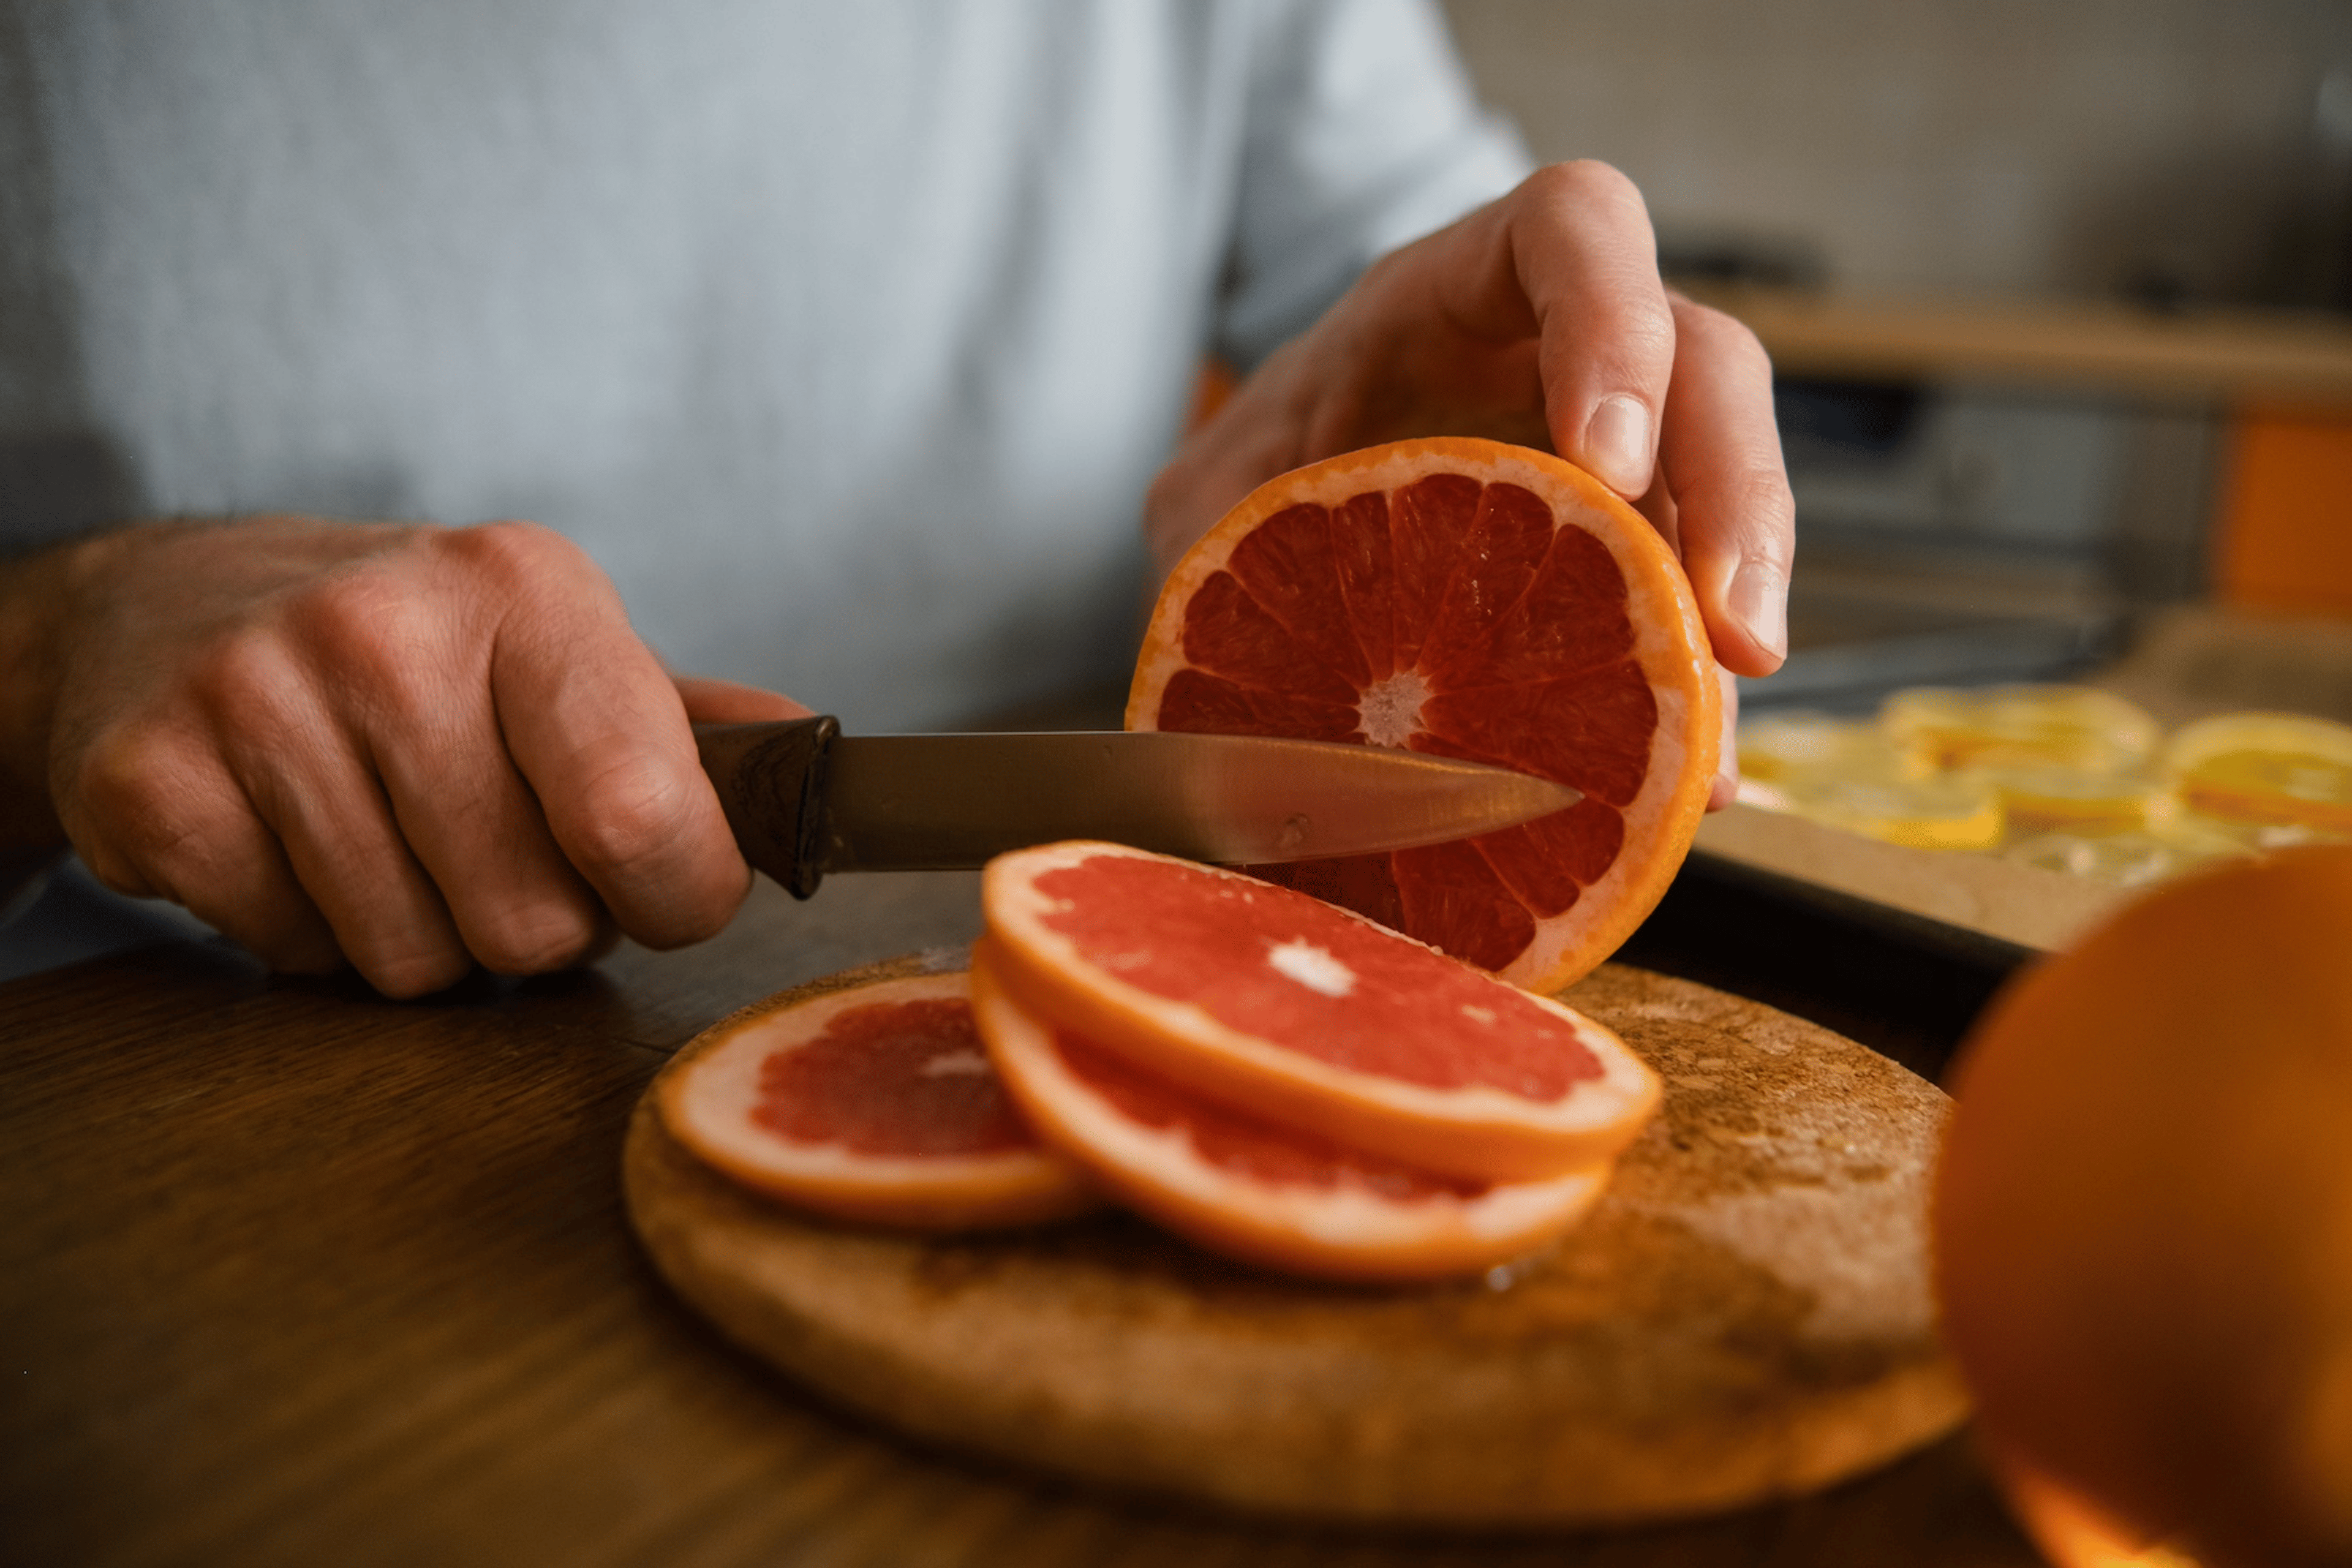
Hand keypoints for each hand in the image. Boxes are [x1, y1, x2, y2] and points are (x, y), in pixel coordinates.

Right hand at [2, 515, 804, 996]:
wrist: (177, 605)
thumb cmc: (418, 651)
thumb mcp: (562, 652)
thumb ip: (693, 729)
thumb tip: (820, 769)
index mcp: (527, 590)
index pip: (644, 815)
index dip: (673, 896)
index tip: (656, 887)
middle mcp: (389, 629)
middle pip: (531, 921)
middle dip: (533, 923)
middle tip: (489, 847)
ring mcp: (257, 696)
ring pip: (414, 960)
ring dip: (423, 937)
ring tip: (394, 840)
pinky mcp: (151, 779)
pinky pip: (295, 957)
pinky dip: (309, 936)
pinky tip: (296, 844)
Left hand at [1146, 161, 1791, 807]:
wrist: (1281, 513)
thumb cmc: (1264, 466)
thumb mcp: (1210, 493)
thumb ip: (1213, 545)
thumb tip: (1224, 655)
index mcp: (1455, 292)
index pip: (1569, 228)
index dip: (1610, 325)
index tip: (1609, 462)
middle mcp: (1569, 353)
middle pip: (1707, 364)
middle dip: (1733, 493)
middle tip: (1728, 631)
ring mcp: (1632, 448)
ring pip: (1732, 494)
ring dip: (1734, 621)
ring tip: (1711, 753)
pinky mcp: (1648, 549)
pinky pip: (1698, 610)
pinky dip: (1695, 705)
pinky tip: (1688, 791)